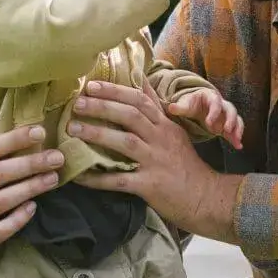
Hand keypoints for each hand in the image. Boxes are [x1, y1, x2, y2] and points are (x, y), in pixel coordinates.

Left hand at [69, 80, 241, 242]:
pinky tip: (78, 175)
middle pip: (131, 115)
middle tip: (77, 103)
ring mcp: (156, 162)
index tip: (92, 85)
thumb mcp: (174, 132)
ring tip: (73, 129)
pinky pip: (119, 180)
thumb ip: (155, 108)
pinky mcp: (150, 185)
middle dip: (103, 107)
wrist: (204, 197)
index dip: (115, 90)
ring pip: (125, 142)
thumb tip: (139, 79)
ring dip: (97, 134)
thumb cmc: (185, 165)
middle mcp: (161, 139)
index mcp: (165, 125)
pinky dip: (97, 178)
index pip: (140, 100)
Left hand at [167, 89, 243, 149]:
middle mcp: (222, 105)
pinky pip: (236, 129)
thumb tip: (171, 107)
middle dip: (230, 120)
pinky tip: (238, 146)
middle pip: (231, 109)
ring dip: (237, 129)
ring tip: (236, 139)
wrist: (198, 105)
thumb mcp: (185, 104)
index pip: (216, 102)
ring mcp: (226, 115)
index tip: (209, 123)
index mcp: (211, 97)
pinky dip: (237, 138)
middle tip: (226, 130)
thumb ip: (179, 107)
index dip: (214, 112)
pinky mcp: (228, 124)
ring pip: (236, 119)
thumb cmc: (191, 104)